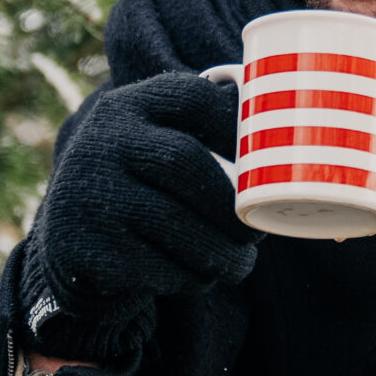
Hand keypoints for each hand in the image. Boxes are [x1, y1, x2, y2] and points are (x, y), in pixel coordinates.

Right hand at [21, 72, 251, 361]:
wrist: (72, 238)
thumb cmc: (145, 187)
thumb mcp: (159, 145)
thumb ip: (207, 134)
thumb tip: (303, 141)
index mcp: (128, 106)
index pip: (190, 98)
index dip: (235, 124)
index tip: (264, 160)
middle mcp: (102, 140)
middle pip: (184, 162)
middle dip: (230, 206)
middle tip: (255, 236)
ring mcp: (87, 193)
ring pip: (173, 223)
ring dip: (218, 253)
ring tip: (238, 265)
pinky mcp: (83, 247)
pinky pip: (153, 267)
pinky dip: (187, 277)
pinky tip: (196, 276)